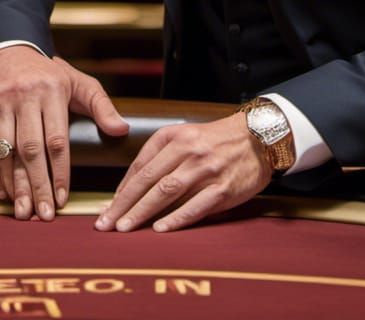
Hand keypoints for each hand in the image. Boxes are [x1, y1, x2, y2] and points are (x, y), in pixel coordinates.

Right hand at [0, 46, 127, 221]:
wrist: (9, 50)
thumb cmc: (49, 73)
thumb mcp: (80, 82)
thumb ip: (101, 106)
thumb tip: (121, 130)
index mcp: (50, 91)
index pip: (56, 139)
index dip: (59, 172)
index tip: (62, 199)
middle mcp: (23, 95)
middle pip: (29, 148)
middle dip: (36, 185)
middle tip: (42, 214)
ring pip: (6, 149)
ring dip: (14, 183)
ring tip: (22, 210)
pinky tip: (3, 190)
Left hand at [96, 112, 272, 233]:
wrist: (258, 138)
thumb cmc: (214, 140)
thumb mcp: (183, 134)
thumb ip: (159, 154)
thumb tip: (132, 183)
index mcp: (173, 137)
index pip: (140, 165)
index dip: (122, 187)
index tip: (108, 206)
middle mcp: (187, 152)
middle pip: (148, 180)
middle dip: (124, 203)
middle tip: (106, 222)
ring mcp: (206, 171)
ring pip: (167, 193)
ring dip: (143, 212)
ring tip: (125, 227)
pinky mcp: (225, 188)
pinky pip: (196, 206)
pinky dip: (177, 218)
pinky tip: (160, 229)